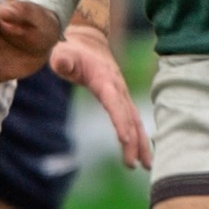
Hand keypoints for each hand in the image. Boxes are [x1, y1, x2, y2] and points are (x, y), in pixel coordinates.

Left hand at [50, 23, 151, 168]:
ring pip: (135, 121)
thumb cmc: (72, 51)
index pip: (113, 102)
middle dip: (133, 141)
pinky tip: (144, 154)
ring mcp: (123, 94)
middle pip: (129, 117)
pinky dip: (140, 137)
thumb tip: (62, 62)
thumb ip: (62, 59)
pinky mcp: (122, 100)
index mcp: (104, 79)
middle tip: (133, 164)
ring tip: (146, 166)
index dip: (119, 120)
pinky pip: (133, 120)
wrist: (89, 43)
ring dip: (141, 143)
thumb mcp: (62, 53)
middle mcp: (118, 88)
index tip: (124, 139)